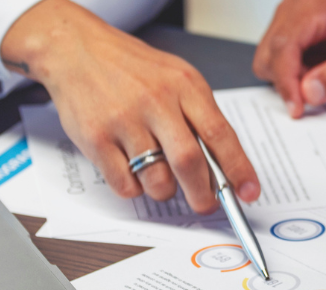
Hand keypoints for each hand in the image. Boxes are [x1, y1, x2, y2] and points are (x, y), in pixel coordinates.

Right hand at [2, 0, 259, 212]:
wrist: (76, 49)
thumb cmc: (131, 68)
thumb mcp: (176, 78)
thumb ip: (199, 116)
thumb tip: (224, 166)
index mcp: (184, 85)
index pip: (220, 134)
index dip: (239, 168)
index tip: (249, 191)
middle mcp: (155, 101)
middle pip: (189, 162)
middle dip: (203, 194)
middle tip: (205, 205)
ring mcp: (123, 120)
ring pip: (156, 180)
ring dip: (164, 191)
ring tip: (160, 178)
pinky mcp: (95, 138)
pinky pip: (124, 184)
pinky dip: (134, 188)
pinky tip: (131, 169)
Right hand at [254, 0, 325, 117]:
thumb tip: (307, 92)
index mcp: (317, 4)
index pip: (285, 45)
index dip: (286, 82)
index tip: (297, 109)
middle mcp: (297, 4)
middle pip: (270, 52)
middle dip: (288, 80)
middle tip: (321, 89)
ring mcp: (291, 14)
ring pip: (270, 57)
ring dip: (292, 76)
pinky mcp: (291, 27)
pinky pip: (278, 57)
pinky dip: (295, 71)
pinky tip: (321, 67)